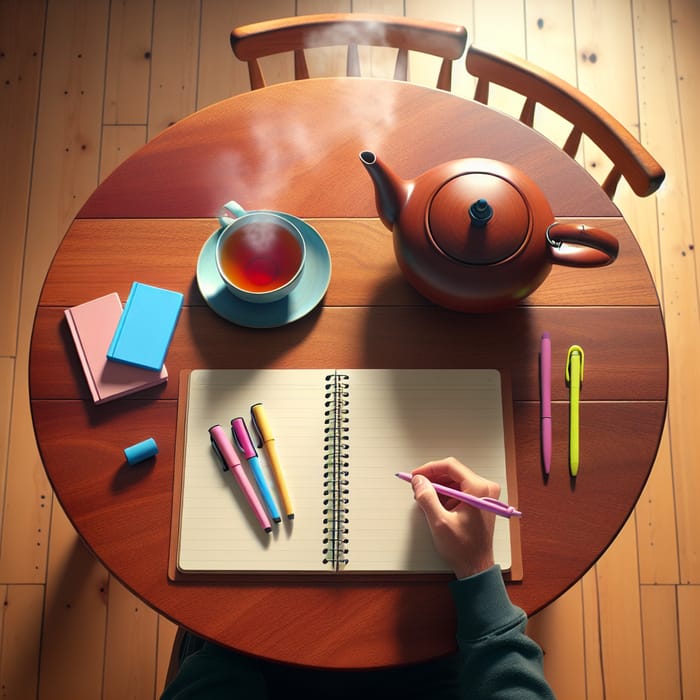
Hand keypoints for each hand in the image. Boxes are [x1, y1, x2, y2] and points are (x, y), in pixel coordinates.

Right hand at [410, 457, 498, 578]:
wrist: (476, 566)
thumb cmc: (463, 549)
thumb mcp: (439, 522)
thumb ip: (427, 498)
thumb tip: (418, 481)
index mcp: (479, 490)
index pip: (451, 466)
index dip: (429, 469)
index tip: (416, 475)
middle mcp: (485, 488)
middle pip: (453, 472)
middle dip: (433, 478)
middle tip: (417, 485)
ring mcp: (484, 495)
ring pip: (454, 480)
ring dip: (438, 486)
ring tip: (425, 498)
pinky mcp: (480, 501)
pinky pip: (459, 489)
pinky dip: (445, 494)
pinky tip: (436, 504)